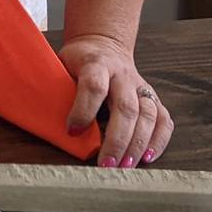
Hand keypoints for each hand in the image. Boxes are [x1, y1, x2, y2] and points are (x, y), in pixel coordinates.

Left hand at [61, 33, 171, 167]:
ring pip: (148, 115)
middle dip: (117, 139)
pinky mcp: (152, 97)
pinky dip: (158, 140)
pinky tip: (147, 157)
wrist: (104, 46)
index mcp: (96, 63)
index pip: (93, 86)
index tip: (72, 131)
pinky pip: (164, 120)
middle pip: (125, 107)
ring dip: (138, 144)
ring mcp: (140, 86)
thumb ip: (58, 88)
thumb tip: (48, 121)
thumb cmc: (78, 61)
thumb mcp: (61, 65)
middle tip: (106, 163)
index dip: (83, 110)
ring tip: (125, 166)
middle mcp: (122, 75)